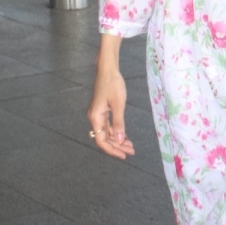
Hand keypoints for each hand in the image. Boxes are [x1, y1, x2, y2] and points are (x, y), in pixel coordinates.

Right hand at [87, 46, 134, 160]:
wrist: (108, 69)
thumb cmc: (113, 84)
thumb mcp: (118, 104)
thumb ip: (118, 123)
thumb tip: (119, 140)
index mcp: (95, 117)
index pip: (101, 140)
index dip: (112, 149)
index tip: (124, 155)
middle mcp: (94, 118)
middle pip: (103, 138)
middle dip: (117, 146)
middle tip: (131, 151)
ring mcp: (97, 114)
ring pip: (106, 133)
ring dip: (117, 140)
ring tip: (130, 146)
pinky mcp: (101, 110)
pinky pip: (107, 126)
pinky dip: (116, 131)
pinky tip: (124, 136)